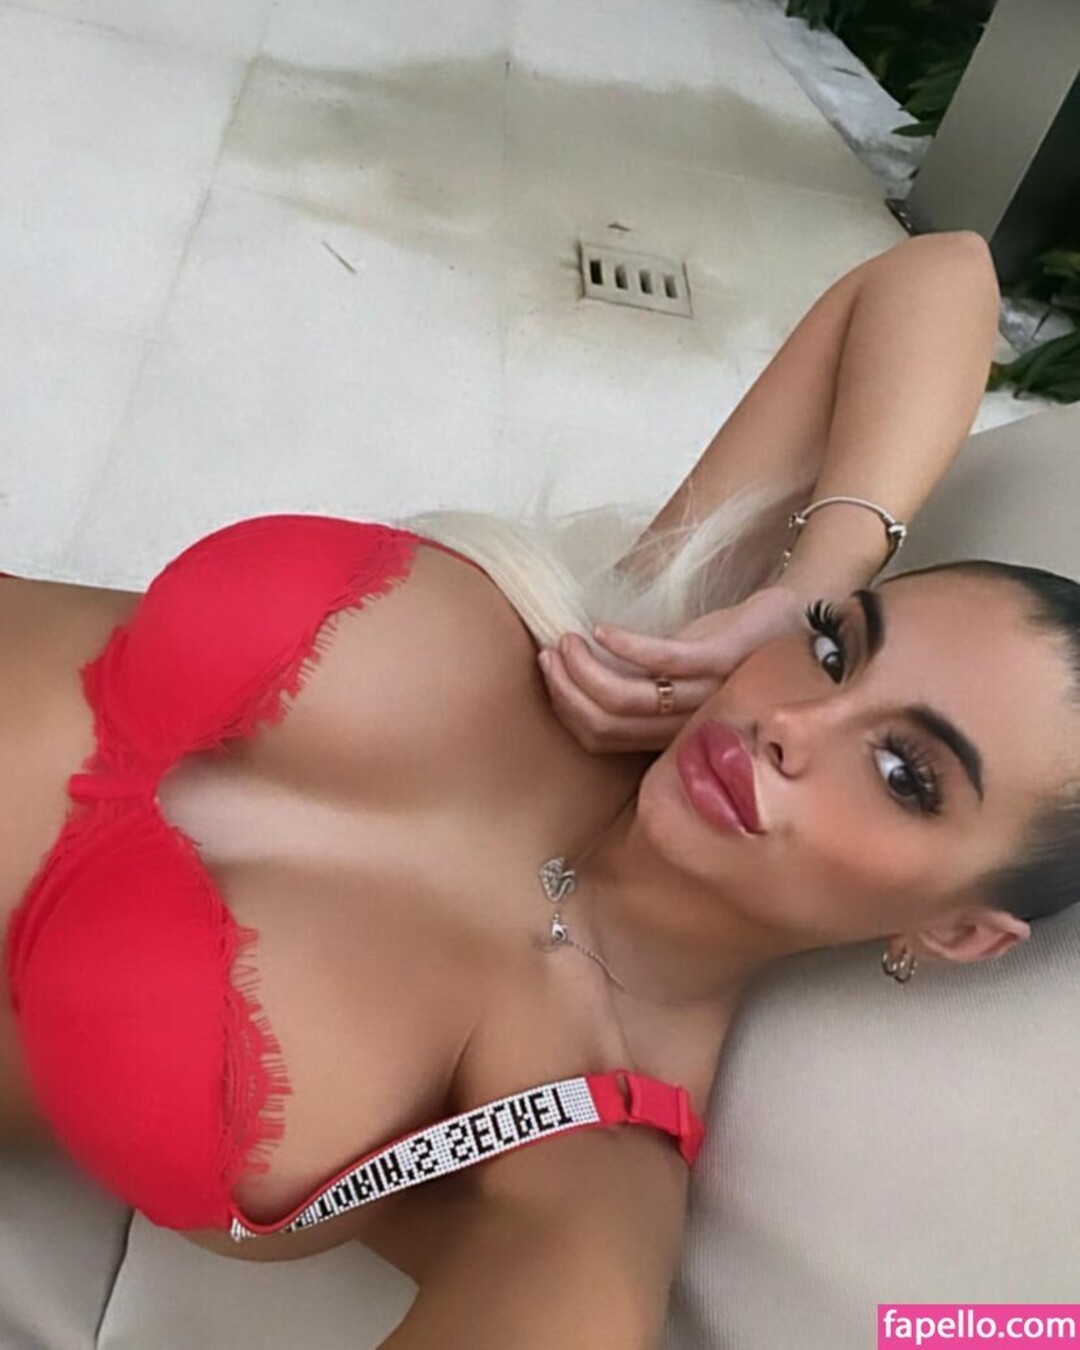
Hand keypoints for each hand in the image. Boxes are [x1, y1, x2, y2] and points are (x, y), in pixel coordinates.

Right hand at [537, 585, 810, 753]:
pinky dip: (623, 647)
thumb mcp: (683, 676)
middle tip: (548, 655)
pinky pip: (661, 661)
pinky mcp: (719, 657)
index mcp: (671, 733)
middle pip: (605, 722)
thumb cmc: (732, 647)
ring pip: (625, 698)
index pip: (601, 738)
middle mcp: (685, 723)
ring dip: (584, 668)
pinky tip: (601, 630)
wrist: (795, 619)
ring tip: (568, 639)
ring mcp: (703, 692)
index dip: (566, 709)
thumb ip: (644, 687)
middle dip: (566, 689)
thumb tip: (585, 675)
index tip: (547, 675)